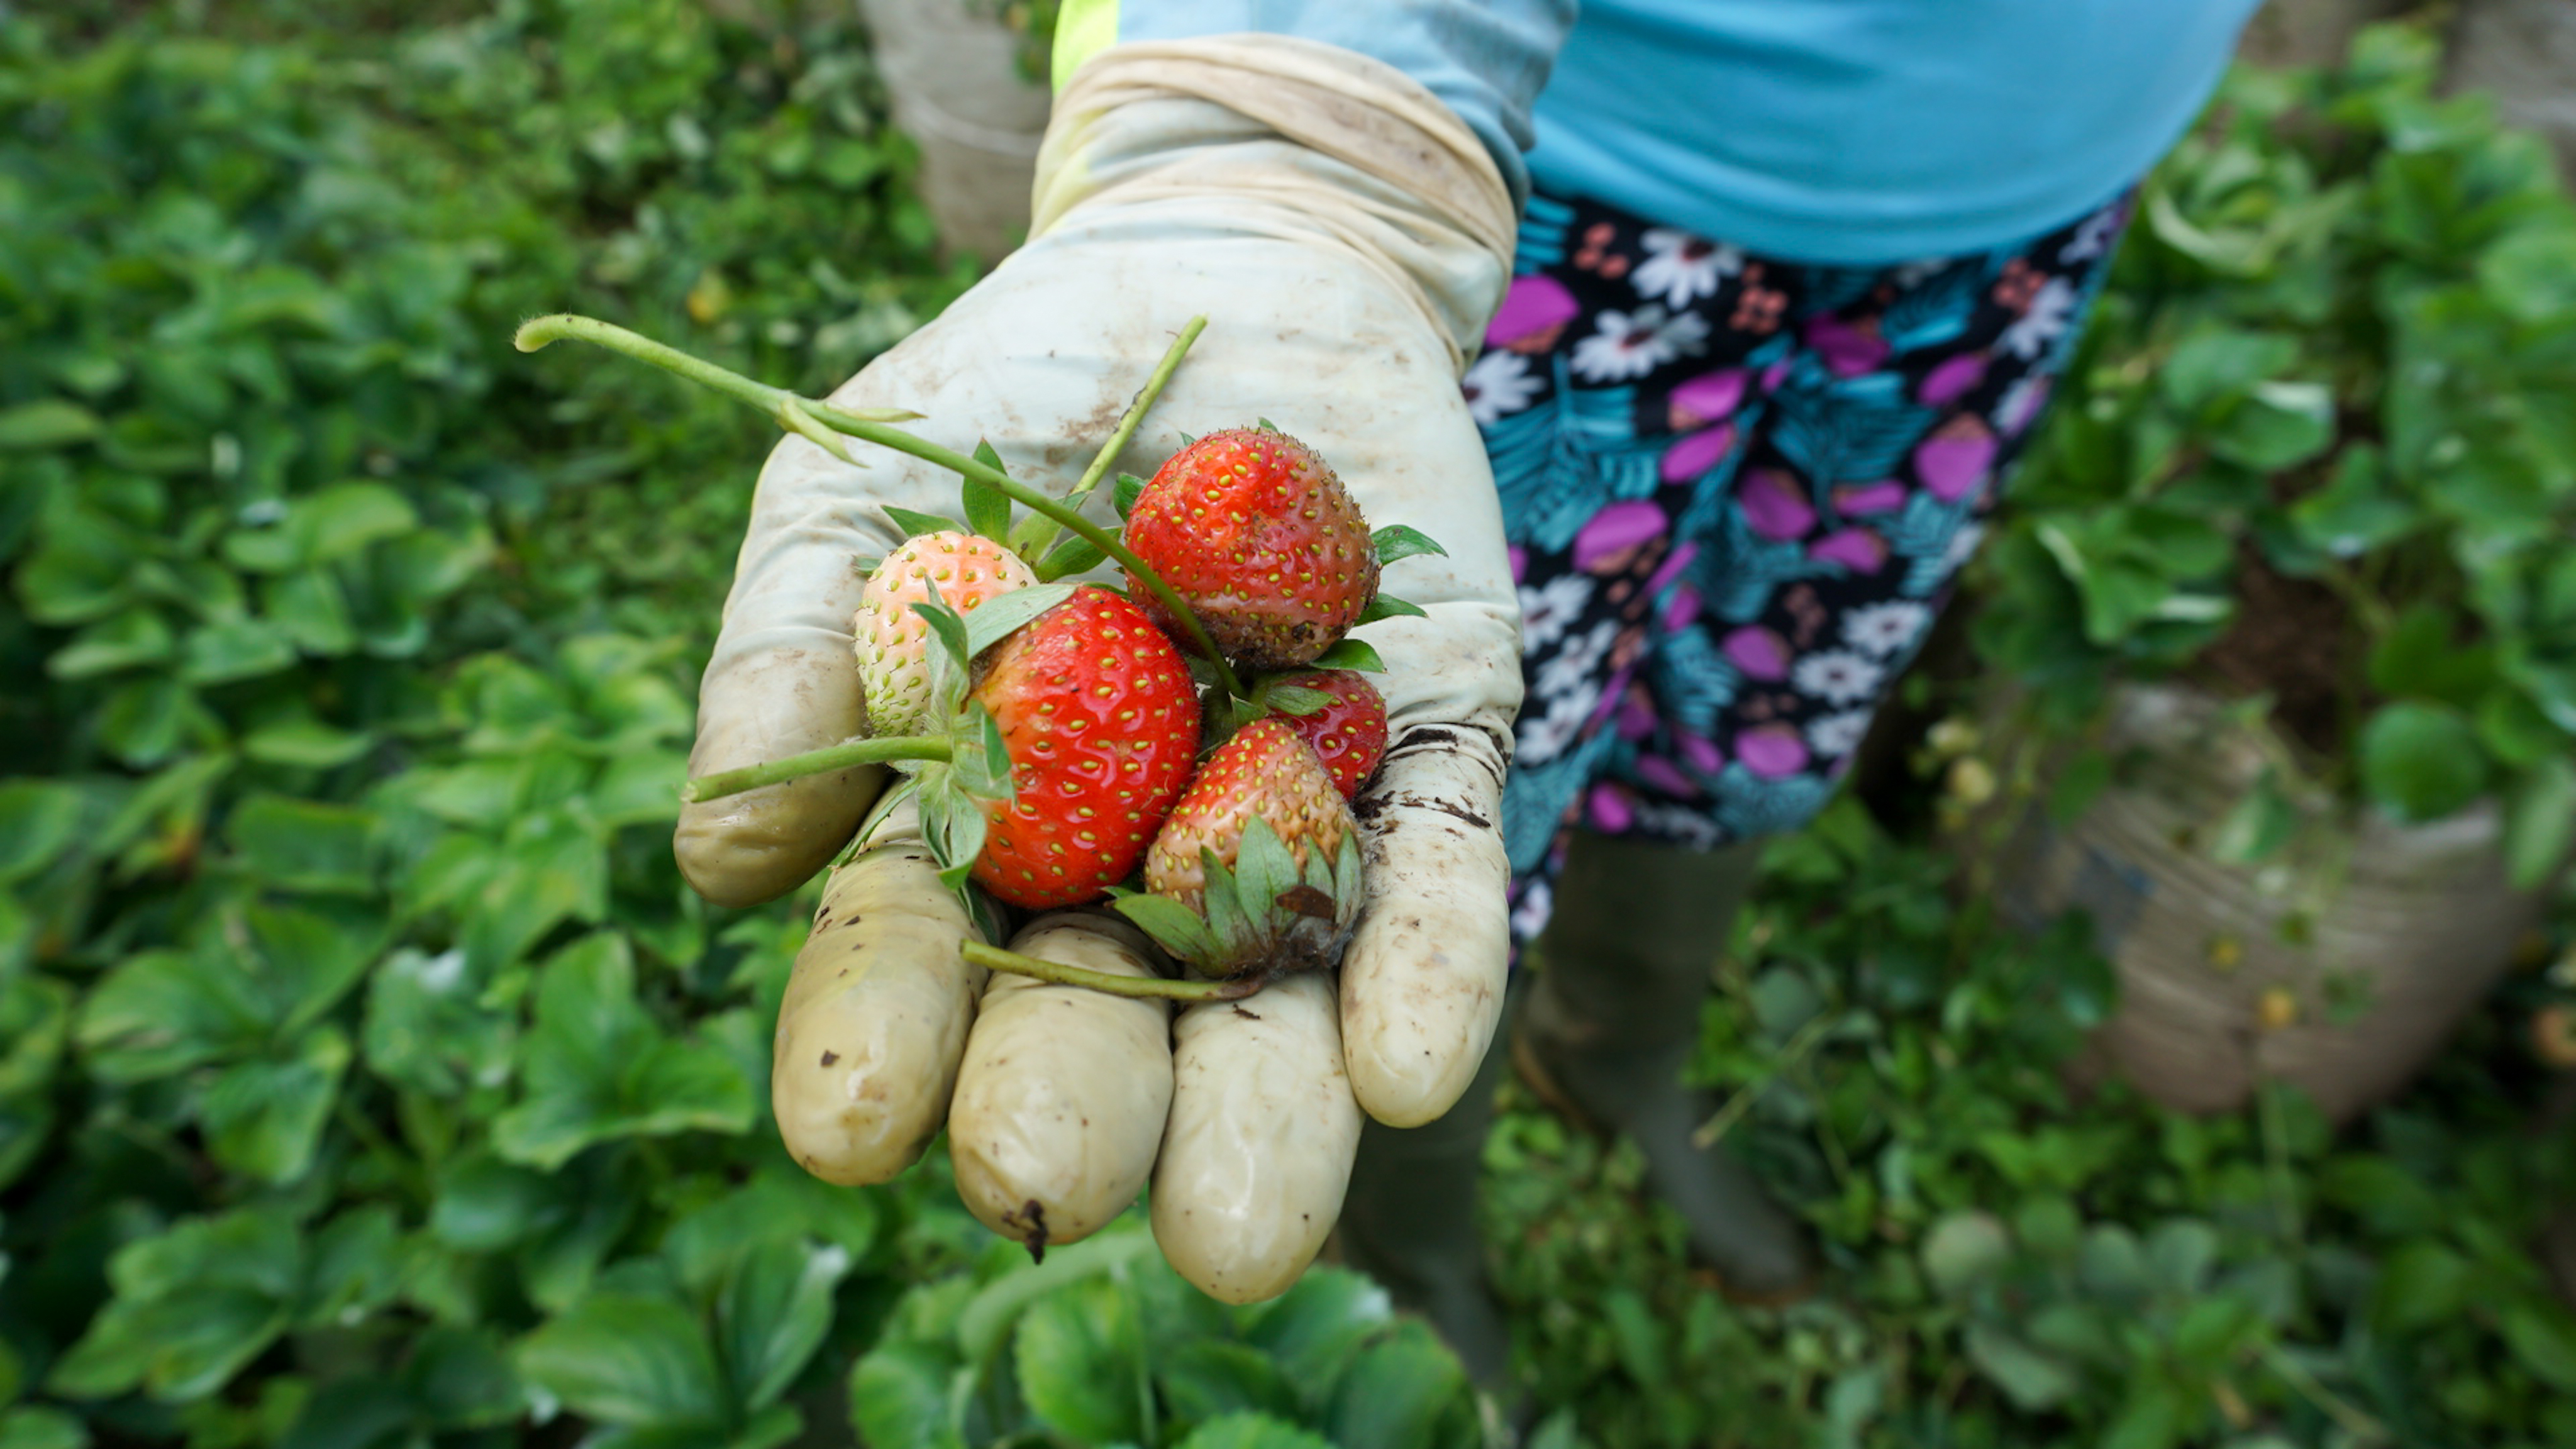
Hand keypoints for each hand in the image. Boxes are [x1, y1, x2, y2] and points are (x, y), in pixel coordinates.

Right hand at [671, 36, 1521, 1300]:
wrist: (1223, 261)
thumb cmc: (1002, 390)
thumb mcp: (855, 492)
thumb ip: (792, 655)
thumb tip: (719, 871)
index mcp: (973, 820)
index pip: (917, 947)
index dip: (878, 1031)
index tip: (843, 1127)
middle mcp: (1133, 853)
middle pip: (1102, 1008)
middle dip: (1075, 1103)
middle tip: (1046, 1191)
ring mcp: (1289, 810)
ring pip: (1277, 989)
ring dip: (1266, 1111)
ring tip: (1241, 1236)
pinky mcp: (1435, 747)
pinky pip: (1437, 870)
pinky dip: (1427, 965)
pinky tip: (1405, 1072)